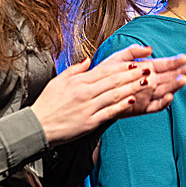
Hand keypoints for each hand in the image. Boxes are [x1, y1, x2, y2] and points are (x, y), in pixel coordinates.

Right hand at [30, 44, 182, 145]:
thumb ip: (75, 70)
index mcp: (79, 81)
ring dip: (132, 87)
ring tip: (146, 82)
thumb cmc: (47, 104)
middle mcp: (85, 92)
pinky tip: (133, 100)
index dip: (123, 66)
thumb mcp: (58, 81)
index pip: (105, 70)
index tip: (136, 62)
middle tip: (148, 68)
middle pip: (113, 80)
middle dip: (133, 74)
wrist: (37, 126)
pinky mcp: (89, 121)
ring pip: (114, 94)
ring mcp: (88, 107)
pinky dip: (121, 106)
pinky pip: (109, 112)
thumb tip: (89, 60)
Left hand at [112, 45, 185, 116]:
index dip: (174, 61)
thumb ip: (133, 51)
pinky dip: (164, 102)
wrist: (97, 94)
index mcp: (147, 69)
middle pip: (169, 77)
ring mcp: (149, 95)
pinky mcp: (144, 108)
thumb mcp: (119, 58)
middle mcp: (151, 82)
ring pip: (166, 90)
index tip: (184, 58)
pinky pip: (157, 106)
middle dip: (181, 72)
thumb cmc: (107, 75)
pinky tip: (169, 96)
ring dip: (175, 85)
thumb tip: (149, 48)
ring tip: (184, 79)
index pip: (164, 64)